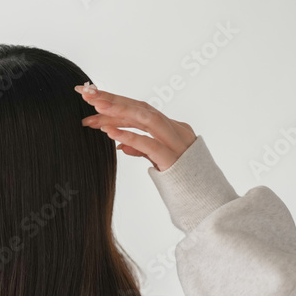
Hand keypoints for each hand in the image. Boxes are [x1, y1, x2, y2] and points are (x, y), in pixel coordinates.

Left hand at [76, 83, 196, 171]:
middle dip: (113, 100)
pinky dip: (129, 136)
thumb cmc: (183, 183)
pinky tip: (110, 132)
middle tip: (87, 94)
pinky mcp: (173, 160)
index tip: (91, 98)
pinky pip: (150, 144)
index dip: (116, 102)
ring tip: (97, 107)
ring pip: (147, 119)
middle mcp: (177, 131)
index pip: (140, 109)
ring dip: (120, 111)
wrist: (208, 201)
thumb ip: (143, 151)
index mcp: (173, 128)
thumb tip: (121, 146)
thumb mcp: (159, 162)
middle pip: (141, 108)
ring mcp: (177, 144)